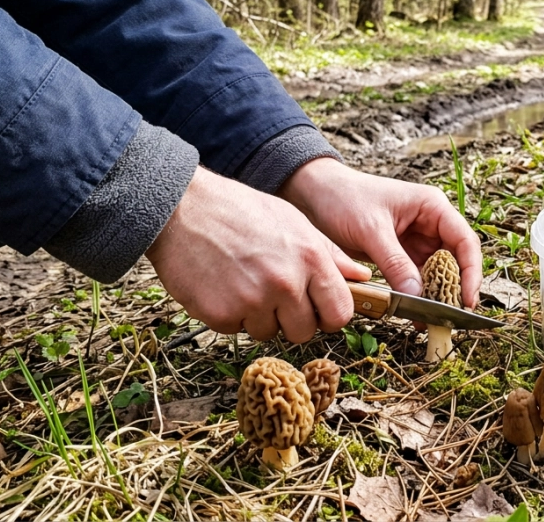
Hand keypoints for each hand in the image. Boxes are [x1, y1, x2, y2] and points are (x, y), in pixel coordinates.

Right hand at [146, 168, 370, 342]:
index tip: (316, 309)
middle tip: (272, 294)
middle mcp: (286, 283)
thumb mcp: (293, 221)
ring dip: (258, 317)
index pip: (339, 313)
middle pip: (304, 332)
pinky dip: (229, 314)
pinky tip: (222, 285)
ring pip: (269, 333)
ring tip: (243, 281)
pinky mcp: (221, 314)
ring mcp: (253, 301)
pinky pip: (235, 330)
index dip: (328, 315)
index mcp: (311, 258)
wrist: (181, 208)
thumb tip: (362, 277)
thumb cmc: (240, 211)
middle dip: (291, 319)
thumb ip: (330, 254)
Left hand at [280, 158, 481, 307]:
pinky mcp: (401, 254)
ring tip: (430, 322)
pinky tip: (413, 315)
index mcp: (432, 207)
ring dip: (435, 296)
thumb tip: (417, 295)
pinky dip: (417, 296)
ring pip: (437, 273)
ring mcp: (417, 240)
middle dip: (454, 289)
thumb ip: (395, 262)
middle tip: (449, 318)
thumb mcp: (371, 230)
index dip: (471, 272)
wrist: (316, 194)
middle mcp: (430, 223)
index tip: (466, 299)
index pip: (464, 241)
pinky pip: (416, 278)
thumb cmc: (345, 199)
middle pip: (455, 260)